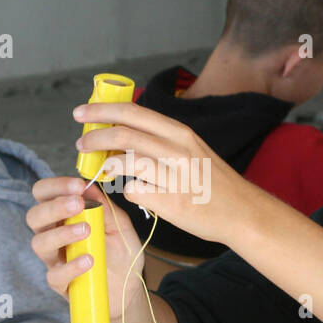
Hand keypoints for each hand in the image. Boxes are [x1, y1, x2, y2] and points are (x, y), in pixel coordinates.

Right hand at [26, 176, 147, 320]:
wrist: (129, 289)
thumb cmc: (121, 254)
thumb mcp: (120, 227)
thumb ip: (106, 208)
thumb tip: (91, 187)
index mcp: (64, 216)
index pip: (45, 195)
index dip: (55, 186)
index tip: (78, 185)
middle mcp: (53, 235)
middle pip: (34, 216)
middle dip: (54, 207)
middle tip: (78, 204)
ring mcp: (55, 260)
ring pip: (39, 243)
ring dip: (61, 233)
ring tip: (86, 231)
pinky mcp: (60, 283)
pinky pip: (54, 274)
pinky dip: (71, 266)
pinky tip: (89, 260)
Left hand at [71, 101, 253, 247]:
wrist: (241, 212)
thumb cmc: (212, 181)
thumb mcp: (191, 149)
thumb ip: (161, 139)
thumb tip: (122, 130)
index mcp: (180, 133)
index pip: (133, 112)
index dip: (102, 110)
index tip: (81, 112)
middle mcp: (178, 150)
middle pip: (124, 135)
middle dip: (94, 137)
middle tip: (81, 143)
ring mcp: (175, 177)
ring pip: (126, 163)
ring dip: (106, 166)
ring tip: (100, 170)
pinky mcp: (171, 202)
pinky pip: (135, 192)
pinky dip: (128, 191)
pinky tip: (133, 193)